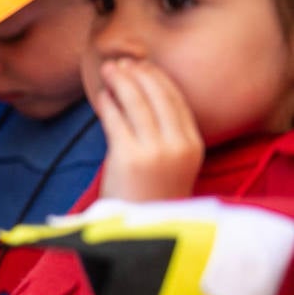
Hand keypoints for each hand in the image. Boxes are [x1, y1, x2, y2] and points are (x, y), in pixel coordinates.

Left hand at [89, 58, 202, 200]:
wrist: (143, 231)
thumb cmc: (150, 196)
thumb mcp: (170, 163)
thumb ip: (162, 134)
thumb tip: (138, 97)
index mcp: (193, 145)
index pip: (176, 100)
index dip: (157, 78)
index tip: (142, 65)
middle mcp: (178, 146)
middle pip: (158, 96)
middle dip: (138, 74)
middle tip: (121, 63)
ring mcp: (155, 151)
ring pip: (136, 103)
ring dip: (120, 82)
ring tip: (107, 70)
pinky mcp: (129, 157)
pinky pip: (116, 120)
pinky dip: (107, 104)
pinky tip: (100, 96)